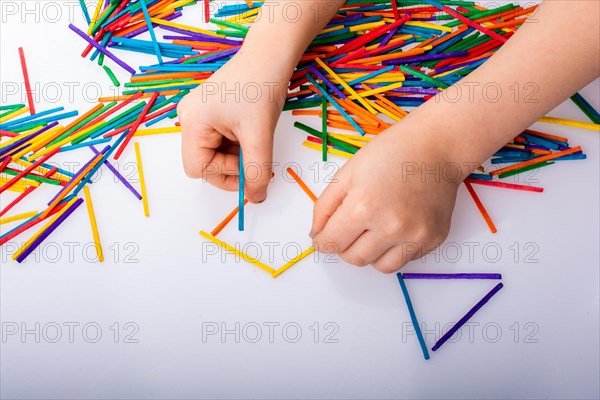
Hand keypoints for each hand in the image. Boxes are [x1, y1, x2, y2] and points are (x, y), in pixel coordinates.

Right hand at [177, 51, 289, 202]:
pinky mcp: (211, 113)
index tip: (251, 171)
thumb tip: (256, 197)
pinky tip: (251, 133)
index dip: (225, 176)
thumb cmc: (261, 87)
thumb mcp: (259, 135)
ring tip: (256, 140)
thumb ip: (256, 170)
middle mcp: (189, 118)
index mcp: (192, 122)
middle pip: (204, 162)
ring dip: (236, 156)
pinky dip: (237, 145)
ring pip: (214, 153)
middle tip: (256, 159)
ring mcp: (199, 115)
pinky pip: (220, 140)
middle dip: (231, 166)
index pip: (198, 168)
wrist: (270, 55)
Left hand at [310, 128, 460, 272]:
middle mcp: (390, 227)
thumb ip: (324, 207)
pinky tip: (397, 224)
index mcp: (363, 207)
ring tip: (374, 228)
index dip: (322, 241)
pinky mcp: (433, 240)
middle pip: (354, 258)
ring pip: (380, 266)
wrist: (436, 147)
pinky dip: (395, 248)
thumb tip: (317, 235)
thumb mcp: (346, 174)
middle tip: (349, 228)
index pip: (332, 243)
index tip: (323, 237)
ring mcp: (415, 236)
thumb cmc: (390, 154)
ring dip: (370, 252)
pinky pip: (405, 258)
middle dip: (344, 247)